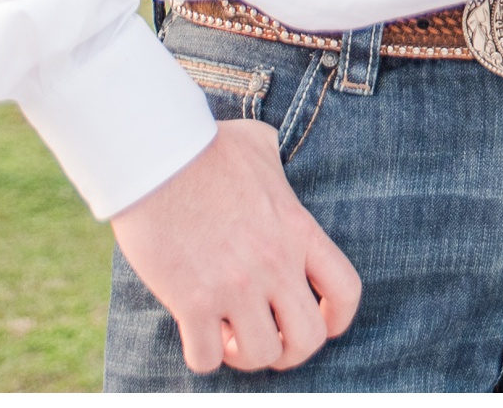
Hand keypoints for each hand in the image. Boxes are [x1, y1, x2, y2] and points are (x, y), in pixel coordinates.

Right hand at [107, 120, 360, 374]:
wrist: (156, 154)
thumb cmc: (203, 145)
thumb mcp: (257, 144)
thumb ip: (274, 160)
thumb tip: (269, 153)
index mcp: (298, 230)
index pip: (346, 291)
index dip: (337, 318)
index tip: (318, 320)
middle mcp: (275, 264)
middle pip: (308, 339)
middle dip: (289, 348)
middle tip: (266, 334)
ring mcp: (235, 285)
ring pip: (260, 355)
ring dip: (244, 353)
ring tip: (227, 333)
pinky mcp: (192, 301)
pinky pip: (207, 358)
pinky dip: (203, 354)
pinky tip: (195, 331)